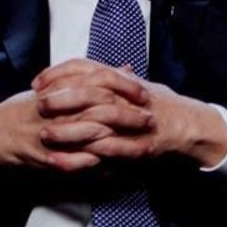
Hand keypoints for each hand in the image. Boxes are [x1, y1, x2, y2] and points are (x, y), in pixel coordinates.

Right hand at [0, 60, 153, 173]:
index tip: (143, 93)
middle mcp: (57, 110)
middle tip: (150, 119)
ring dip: (120, 142)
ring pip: (92, 137)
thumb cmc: (27, 108)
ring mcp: (53, 135)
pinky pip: (79, 164)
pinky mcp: (48, 157)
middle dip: (128, 115)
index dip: (123, 87)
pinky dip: (100, 168)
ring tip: (141, 146)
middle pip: (100, 108)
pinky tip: (119, 171)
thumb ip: (92, 78)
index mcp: (60, 89)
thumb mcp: (57, 87)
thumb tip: (126, 68)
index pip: (98, 80)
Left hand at [34, 62, 226, 167]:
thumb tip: (80, 71)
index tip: (38, 81)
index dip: (59, 73)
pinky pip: (114, 148)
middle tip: (37, 105)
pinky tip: (72, 160)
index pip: (86, 67)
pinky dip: (92, 153)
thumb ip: (108, 77)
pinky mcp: (140, 143)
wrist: (188, 124)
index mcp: (121, 79)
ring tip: (45, 135)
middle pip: (88, 90)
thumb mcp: (131, 85)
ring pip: (97, 120)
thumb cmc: (157, 103)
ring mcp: (134, 120)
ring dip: (69, 128)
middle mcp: (126, 95)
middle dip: (60, 98)